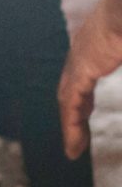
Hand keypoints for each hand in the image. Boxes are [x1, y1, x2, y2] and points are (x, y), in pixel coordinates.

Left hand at [58, 0, 121, 158]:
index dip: (84, 93)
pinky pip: (72, 101)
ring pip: (69, 96)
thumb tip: (116, 56)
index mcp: (98, 38)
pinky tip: (73, 146)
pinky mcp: (82, 65)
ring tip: (73, 149)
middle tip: (77, 136)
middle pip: (72, 84)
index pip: (82, 70)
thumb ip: (117, 54)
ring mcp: (81, 54)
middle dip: (74, 111)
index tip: (86, 109)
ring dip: (71, 123)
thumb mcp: (121, 46)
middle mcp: (85, 46)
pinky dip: (71, 125)